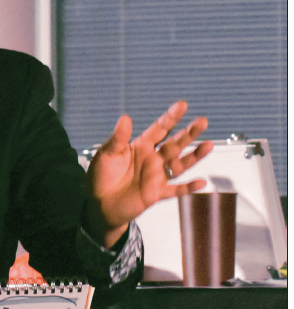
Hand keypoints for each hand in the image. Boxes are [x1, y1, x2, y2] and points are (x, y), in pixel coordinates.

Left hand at [85, 100, 213, 247]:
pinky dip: (188, 188)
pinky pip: (175, 190)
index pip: (159, 129)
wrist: (99, 203)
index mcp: (141, 146)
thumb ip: (118, 138)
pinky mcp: (156, 193)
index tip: (182, 105)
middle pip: (174, 144)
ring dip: (194, 156)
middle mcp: (152, 159)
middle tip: (202, 121)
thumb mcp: (107, 154)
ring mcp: (156, 176)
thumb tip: (125, 117)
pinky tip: (201, 182)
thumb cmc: (101, 175)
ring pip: (180, 164)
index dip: (170, 117)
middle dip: (188, 133)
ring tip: (208, 145)